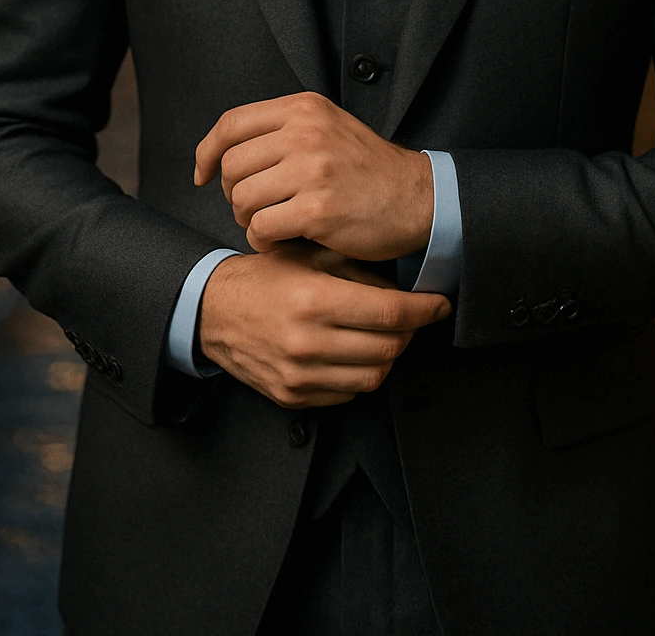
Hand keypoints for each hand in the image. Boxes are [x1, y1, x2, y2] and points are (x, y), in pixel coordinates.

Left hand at [193, 91, 433, 260]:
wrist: (417, 198)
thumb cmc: (366, 169)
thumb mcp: (327, 127)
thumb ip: (282, 130)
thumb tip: (223, 150)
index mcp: (304, 108)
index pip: (231, 124)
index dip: (207, 152)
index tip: (202, 175)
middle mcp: (305, 132)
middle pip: (231, 165)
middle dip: (233, 193)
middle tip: (254, 207)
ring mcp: (312, 169)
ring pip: (241, 197)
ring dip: (247, 218)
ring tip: (271, 223)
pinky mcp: (318, 209)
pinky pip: (261, 227)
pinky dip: (262, 240)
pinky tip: (280, 240)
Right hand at [198, 241, 450, 407]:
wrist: (214, 312)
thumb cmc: (266, 277)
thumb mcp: (311, 256)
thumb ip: (358, 271)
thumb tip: (405, 285)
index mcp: (314, 300)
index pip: (389, 314)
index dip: (424, 310)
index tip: (440, 304)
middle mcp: (307, 342)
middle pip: (387, 349)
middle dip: (409, 332)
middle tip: (411, 317)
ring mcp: (299, 375)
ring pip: (373, 377)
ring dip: (388, 356)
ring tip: (383, 335)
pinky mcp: (292, 397)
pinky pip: (347, 395)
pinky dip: (359, 374)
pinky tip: (353, 351)